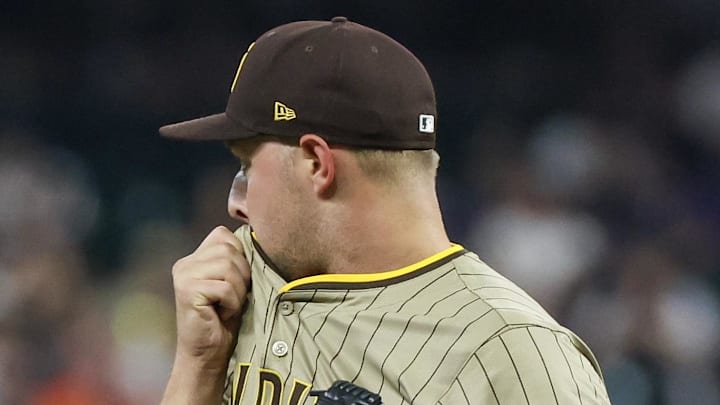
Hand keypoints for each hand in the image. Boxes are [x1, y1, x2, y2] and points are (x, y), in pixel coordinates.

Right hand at [170, 225, 250, 369]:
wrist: (207, 354)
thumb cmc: (225, 319)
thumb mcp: (234, 282)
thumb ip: (236, 259)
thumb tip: (258, 236)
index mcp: (195, 257)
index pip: (224, 235)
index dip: (241, 257)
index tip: (237, 282)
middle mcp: (185, 263)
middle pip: (229, 249)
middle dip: (242, 275)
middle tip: (234, 297)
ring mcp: (184, 276)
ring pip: (229, 267)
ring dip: (238, 290)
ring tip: (228, 305)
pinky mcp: (187, 291)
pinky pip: (225, 287)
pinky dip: (233, 302)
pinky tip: (222, 313)